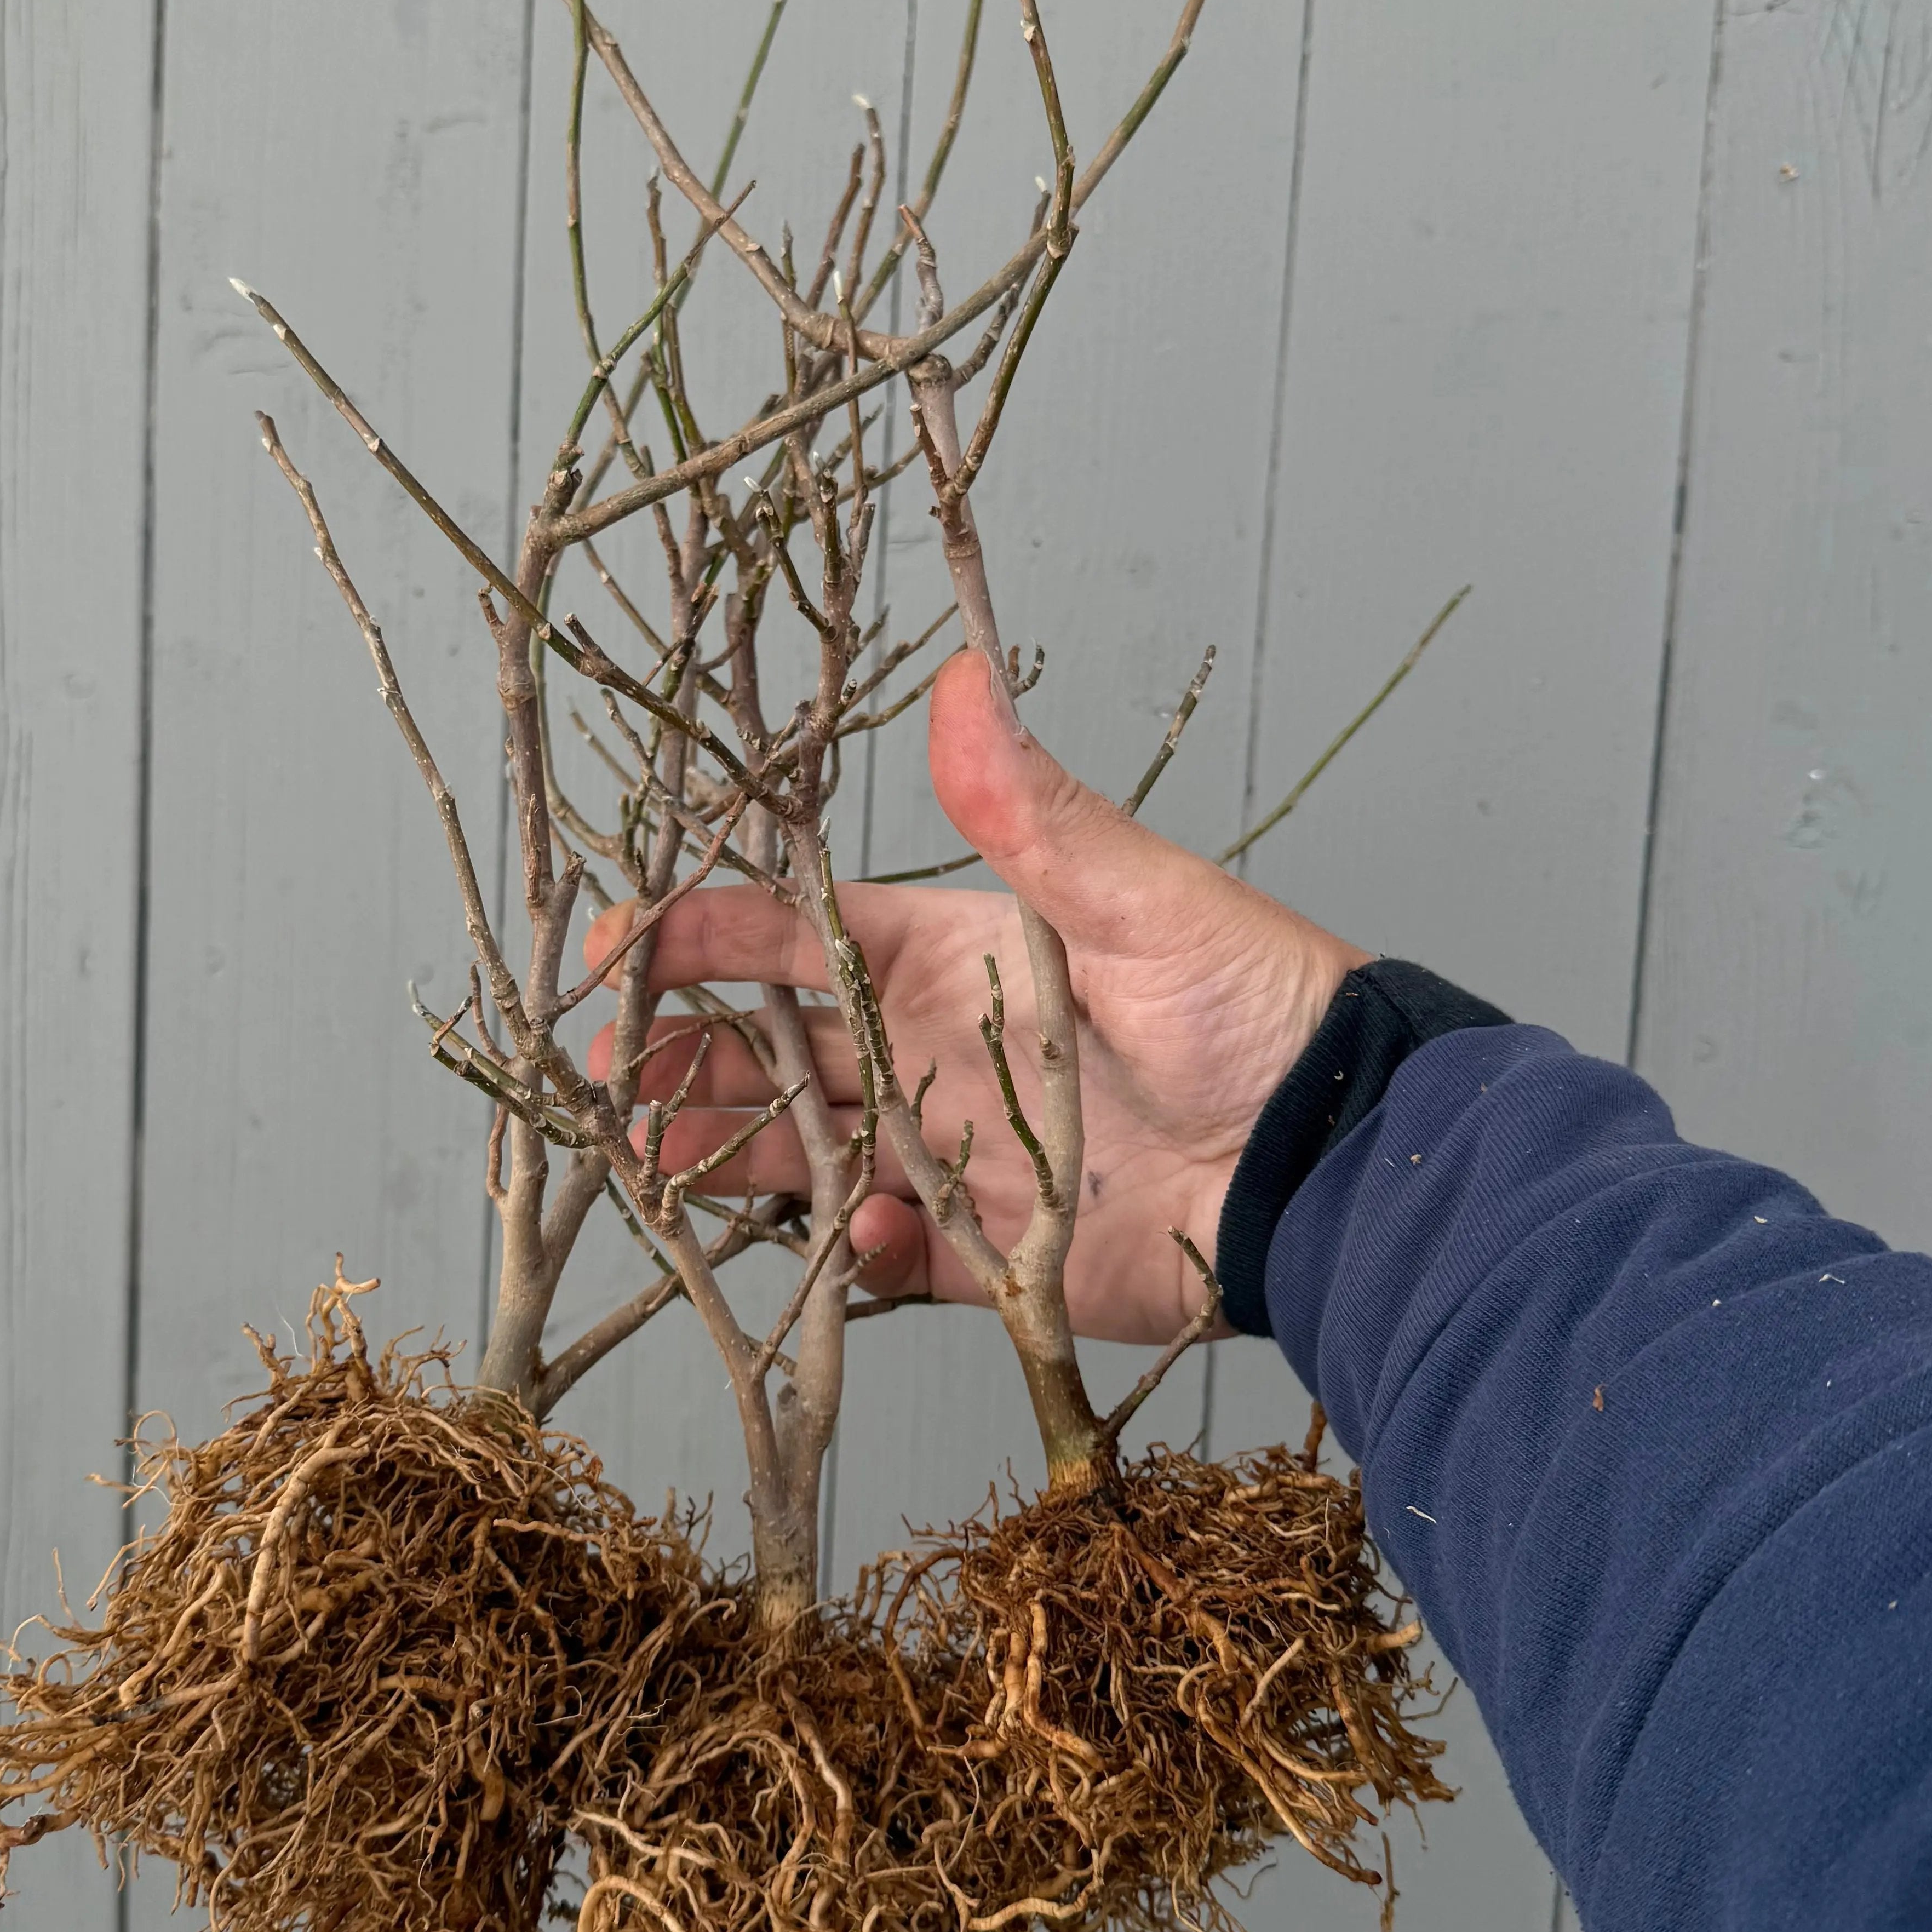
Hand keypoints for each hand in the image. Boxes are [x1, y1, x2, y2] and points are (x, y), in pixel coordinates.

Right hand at [583, 650, 1364, 1347]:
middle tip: (604, 1069)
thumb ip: (1033, 812)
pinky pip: (887, 1256)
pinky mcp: (986, 1249)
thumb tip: (966, 675)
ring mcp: (950, 1151)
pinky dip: (854, 1251)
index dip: (703, 933)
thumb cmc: (1250, 1006)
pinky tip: (853, 1237)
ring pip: (800, 1151)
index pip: (796, 932)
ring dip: (724, 1155)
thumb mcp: (1139, 897)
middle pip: (769, 1047)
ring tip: (652, 1160)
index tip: (622, 943)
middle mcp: (931, 1050)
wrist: (1327, 1158)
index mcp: (951, 955)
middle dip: (678, 1055)